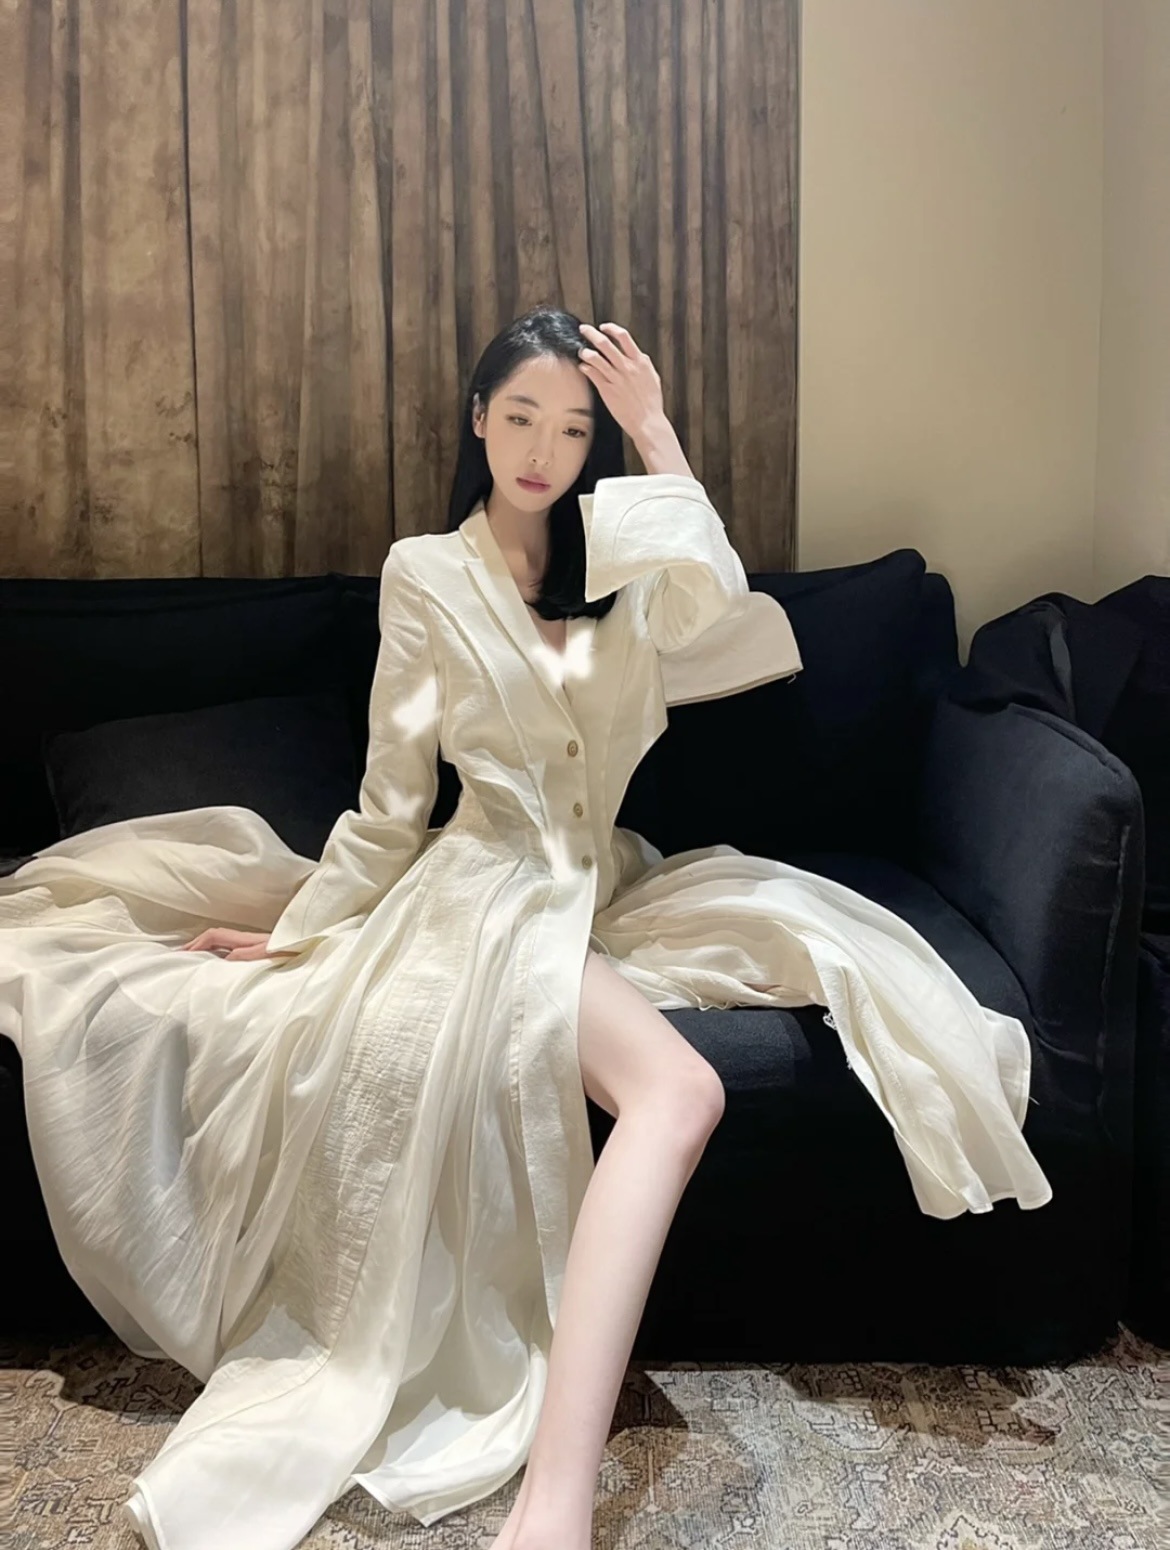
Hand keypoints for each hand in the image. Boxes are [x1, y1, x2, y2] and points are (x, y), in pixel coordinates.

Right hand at [179, 927, 298, 961]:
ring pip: (222, 943)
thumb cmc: (291, 953)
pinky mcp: (259, 953)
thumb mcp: (267, 956)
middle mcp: (247, 939)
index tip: (183, 955)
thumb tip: (223, 957)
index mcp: (245, 939)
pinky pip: (231, 950)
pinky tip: (217, 965)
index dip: (196, 944)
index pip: (214, 936)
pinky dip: (218, 954)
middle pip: (215, 937)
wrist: (310, 951)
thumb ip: (245, 956)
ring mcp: (252, 945)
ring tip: (193, 960)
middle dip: (196, 944)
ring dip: (206, 948)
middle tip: (181, 956)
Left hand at [577, 322, 667, 444]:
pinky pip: (592, 374)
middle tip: (584, 329)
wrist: (647, 421)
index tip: (603, 327)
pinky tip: (582, 367)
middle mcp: (627, 367)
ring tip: (581, 350)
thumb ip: (644, 364)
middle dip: (591, 333)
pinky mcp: (607, 390)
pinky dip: (585, 368)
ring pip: (595, 358)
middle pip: (605, 343)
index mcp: (640, 361)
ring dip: (585, 351)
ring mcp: (616, 378)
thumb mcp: (653, 377)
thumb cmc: (651, 402)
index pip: (623, 336)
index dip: (611, 328)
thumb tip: (639, 355)